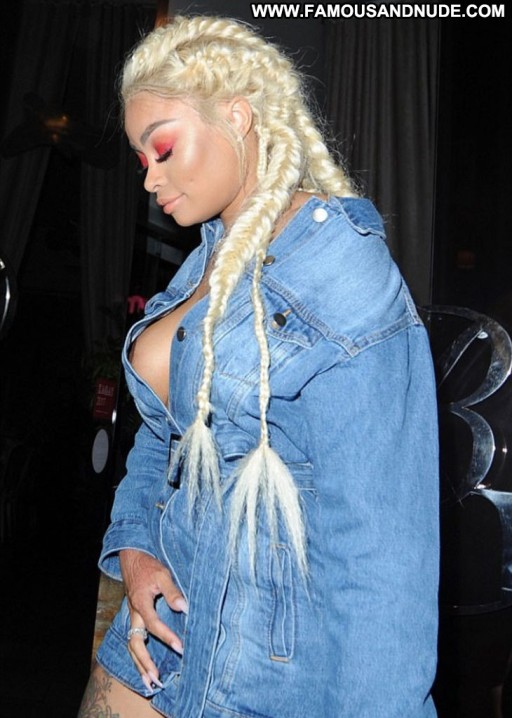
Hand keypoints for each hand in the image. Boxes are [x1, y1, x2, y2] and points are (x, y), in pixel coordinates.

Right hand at [120, 548, 187, 689]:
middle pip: (135, 643)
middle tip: (156, 678)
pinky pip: (133, 639)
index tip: (180, 647)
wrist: (132, 558)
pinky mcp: (135, 617)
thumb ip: (172, 591)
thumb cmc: (149, 566)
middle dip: (144, 662)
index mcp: (141, 603)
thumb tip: (183, 608)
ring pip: (132, 645)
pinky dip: (138, 655)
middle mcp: (134, 613)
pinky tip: (145, 666)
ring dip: (139, 664)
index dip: (166, 636)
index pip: (153, 624)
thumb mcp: (162, 574)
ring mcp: (133, 616)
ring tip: (149, 682)